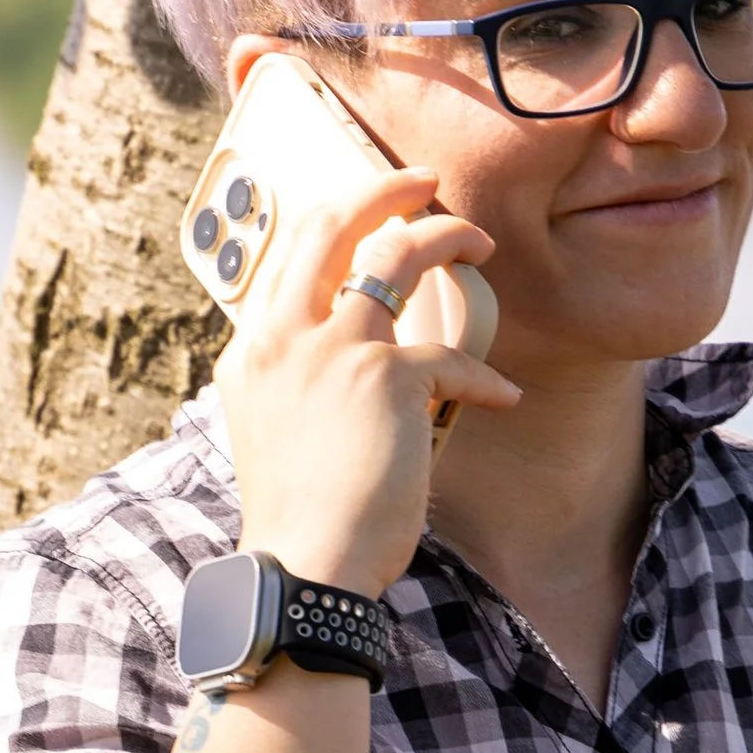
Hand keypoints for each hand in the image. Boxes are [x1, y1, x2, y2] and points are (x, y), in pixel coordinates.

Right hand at [212, 169, 519, 597]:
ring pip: (397, 255)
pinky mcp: (386, 377)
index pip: (287, 256)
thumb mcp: (275, 434)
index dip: (332, 222)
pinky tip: (501, 394)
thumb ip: (300, 386)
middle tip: (422, 185)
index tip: (367, 214)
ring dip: (446, 237)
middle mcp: (284, 336)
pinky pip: (451, 354)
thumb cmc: (298, 518)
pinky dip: (483, 375)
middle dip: (384, 191)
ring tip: (479, 243)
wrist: (304, 568)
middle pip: (332, 226)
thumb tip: (347, 371)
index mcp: (252, 352)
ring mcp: (332, 349)